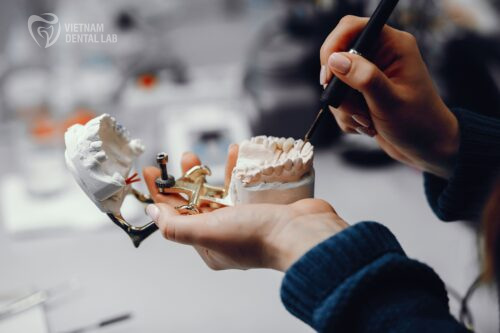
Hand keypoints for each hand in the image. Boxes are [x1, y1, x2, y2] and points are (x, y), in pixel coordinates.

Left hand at [143, 149, 347, 271]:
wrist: (303, 233)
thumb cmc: (258, 236)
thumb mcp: (208, 231)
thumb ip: (176, 225)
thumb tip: (152, 213)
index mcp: (209, 246)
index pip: (176, 218)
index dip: (161, 195)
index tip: (152, 173)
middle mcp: (226, 234)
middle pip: (198, 202)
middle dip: (187, 179)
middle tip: (184, 157)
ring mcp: (245, 220)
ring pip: (220, 192)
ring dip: (211, 172)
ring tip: (205, 155)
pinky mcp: (261, 206)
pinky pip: (242, 185)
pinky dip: (237, 169)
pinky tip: (235, 153)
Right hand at [319, 16, 459, 177]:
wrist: (427, 149)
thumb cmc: (419, 124)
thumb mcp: (390, 102)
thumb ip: (364, 78)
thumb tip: (335, 60)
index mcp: (393, 46)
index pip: (351, 28)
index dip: (334, 47)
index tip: (328, 76)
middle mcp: (380, 56)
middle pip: (337, 59)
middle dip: (339, 90)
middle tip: (355, 108)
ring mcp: (369, 76)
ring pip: (335, 85)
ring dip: (345, 109)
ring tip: (368, 121)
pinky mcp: (362, 94)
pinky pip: (338, 101)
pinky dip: (347, 117)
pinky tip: (367, 126)